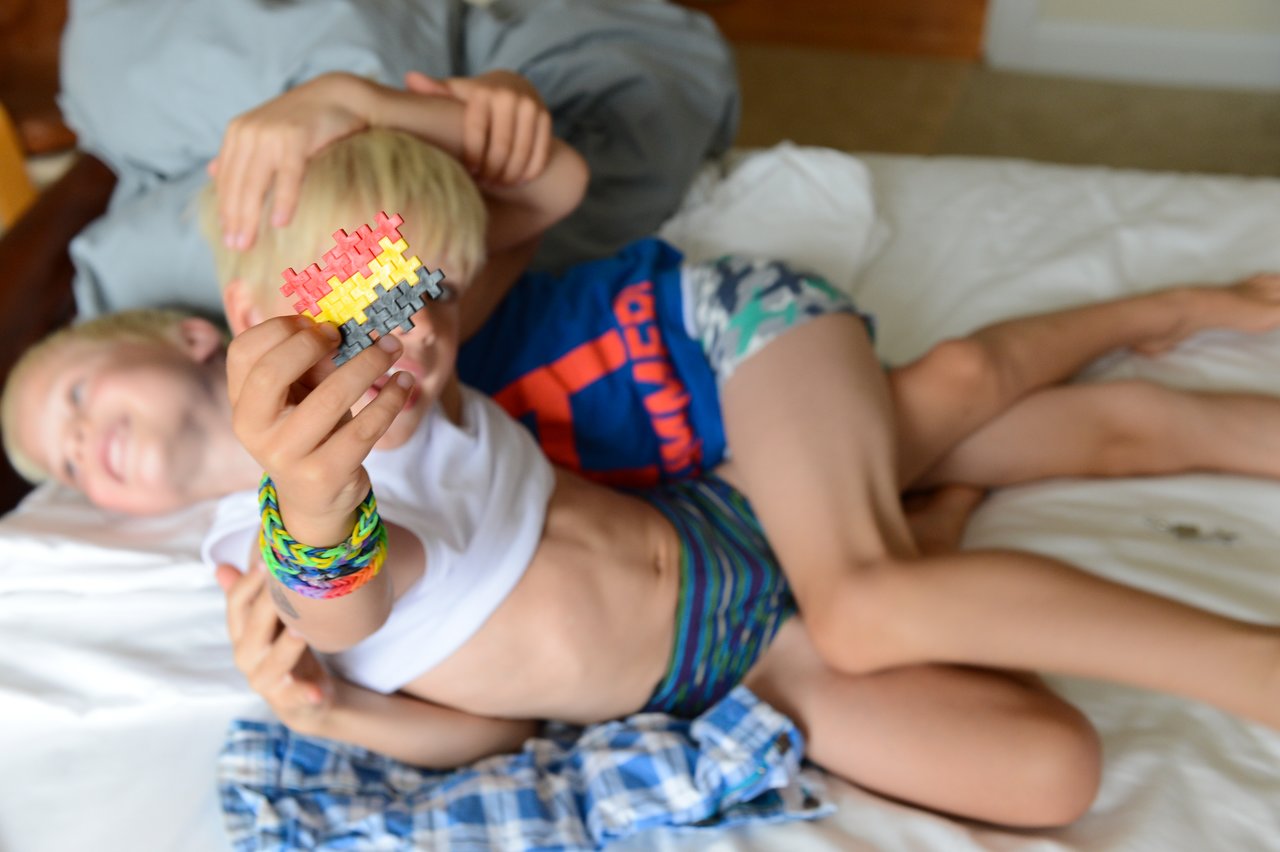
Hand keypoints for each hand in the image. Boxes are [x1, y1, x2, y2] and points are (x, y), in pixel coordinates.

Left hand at [209, 73, 370, 250]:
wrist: (340, 96)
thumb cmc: (305, 121)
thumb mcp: (265, 133)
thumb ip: (239, 154)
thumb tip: (211, 173)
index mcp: (238, 132)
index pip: (226, 178)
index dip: (225, 208)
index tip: (226, 237)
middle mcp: (249, 131)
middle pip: (237, 183)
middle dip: (234, 218)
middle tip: (235, 247)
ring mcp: (271, 133)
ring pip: (255, 183)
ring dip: (250, 216)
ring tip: (247, 243)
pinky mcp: (296, 136)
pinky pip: (288, 176)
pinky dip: (284, 200)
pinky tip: (280, 223)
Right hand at [218, 561, 333, 733]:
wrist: (303, 697)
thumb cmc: (284, 649)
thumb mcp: (268, 622)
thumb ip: (249, 596)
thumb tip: (221, 566)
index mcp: (241, 633)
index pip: (235, 605)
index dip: (249, 582)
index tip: (268, 559)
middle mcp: (247, 656)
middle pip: (255, 627)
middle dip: (269, 603)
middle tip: (287, 580)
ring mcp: (266, 680)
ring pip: (275, 661)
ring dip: (287, 647)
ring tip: (302, 631)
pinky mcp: (289, 699)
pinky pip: (296, 696)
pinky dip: (306, 694)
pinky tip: (316, 691)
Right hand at [225, 316, 409, 544]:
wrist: (315, 497)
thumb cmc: (311, 431)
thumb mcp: (301, 395)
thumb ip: (309, 362)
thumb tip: (340, 325)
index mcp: (242, 401)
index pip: (244, 351)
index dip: (281, 329)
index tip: (319, 325)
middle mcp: (253, 429)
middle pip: (272, 371)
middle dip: (313, 344)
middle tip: (347, 335)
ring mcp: (286, 456)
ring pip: (328, 398)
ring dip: (367, 365)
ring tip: (391, 349)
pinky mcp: (324, 475)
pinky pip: (364, 429)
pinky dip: (389, 400)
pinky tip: (403, 383)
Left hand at [405, 69, 550, 185]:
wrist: (513, 84)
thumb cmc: (475, 97)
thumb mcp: (455, 92)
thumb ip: (435, 90)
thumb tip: (410, 78)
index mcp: (483, 93)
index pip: (476, 135)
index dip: (472, 160)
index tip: (468, 173)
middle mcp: (510, 97)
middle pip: (500, 148)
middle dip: (491, 172)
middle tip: (484, 184)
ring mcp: (531, 107)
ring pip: (521, 154)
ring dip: (510, 176)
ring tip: (498, 185)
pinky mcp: (547, 117)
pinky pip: (540, 153)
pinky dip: (529, 172)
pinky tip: (517, 181)